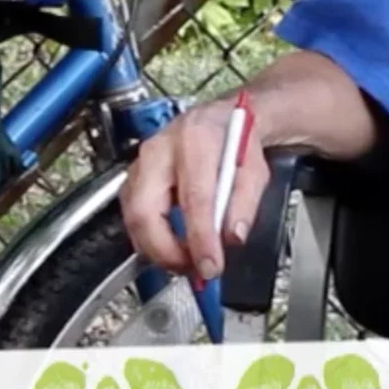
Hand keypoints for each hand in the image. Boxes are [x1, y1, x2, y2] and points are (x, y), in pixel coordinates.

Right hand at [119, 90, 270, 283]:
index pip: (193, 198)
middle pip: (146, 211)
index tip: (210, 265)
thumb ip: (245, 204)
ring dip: (157, 249)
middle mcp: (160, 149)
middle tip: (192, 269)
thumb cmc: (236, 141)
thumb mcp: (255, 170)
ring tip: (186, 260)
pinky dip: (150, 238)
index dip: (200, 238)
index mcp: (196, 140)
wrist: (222, 119)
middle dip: (165, 251)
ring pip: (133, 217)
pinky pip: (132, 215)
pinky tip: (173, 245)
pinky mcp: (134, 176)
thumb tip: (230, 237)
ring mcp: (141, 162)